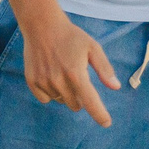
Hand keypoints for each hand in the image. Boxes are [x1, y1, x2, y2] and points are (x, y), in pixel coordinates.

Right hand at [20, 11, 119, 125]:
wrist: (42, 25)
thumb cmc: (71, 36)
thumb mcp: (93, 47)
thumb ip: (104, 69)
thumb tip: (116, 87)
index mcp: (76, 73)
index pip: (90, 102)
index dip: (100, 115)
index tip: (106, 122)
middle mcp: (59, 80)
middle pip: (75, 105)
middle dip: (80, 96)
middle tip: (77, 78)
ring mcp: (44, 81)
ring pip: (61, 100)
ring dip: (65, 93)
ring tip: (62, 71)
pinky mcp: (32, 81)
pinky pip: (45, 98)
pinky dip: (50, 92)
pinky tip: (50, 75)